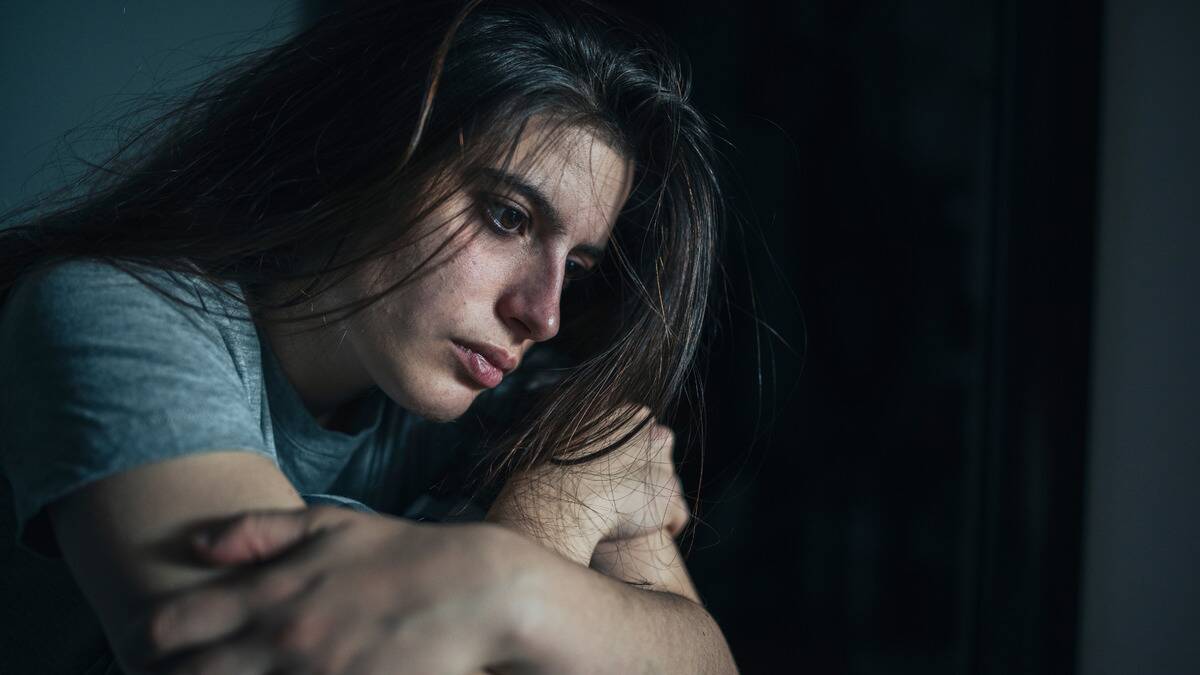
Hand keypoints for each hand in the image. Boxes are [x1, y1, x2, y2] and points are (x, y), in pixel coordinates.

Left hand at [138, 507, 532, 674]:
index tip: (157, 646)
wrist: (478, 594)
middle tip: (179, 671)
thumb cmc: (404, 556)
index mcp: (272, 596)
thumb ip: (259, 531)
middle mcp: (281, 643)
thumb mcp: (332, 525)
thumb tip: (197, 542)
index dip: (148, 642)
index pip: (168, 629)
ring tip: (237, 673)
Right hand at [486, 405, 690, 565]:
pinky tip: (651, 532)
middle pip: (659, 453)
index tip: (614, 471)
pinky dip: (668, 523)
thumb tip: (584, 437)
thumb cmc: (556, 468)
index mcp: (630, 415)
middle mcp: (654, 435)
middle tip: (623, 492)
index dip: (629, 455)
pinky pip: (678, 514)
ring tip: (630, 515)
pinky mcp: (668, 499)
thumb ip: (592, 434)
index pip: (643, 430)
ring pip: (669, 485)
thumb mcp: (572, 434)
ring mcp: (664, 467)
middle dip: (646, 471)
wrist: (563, 497)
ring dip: (654, 499)